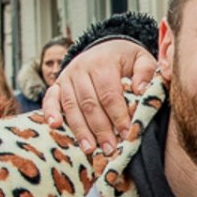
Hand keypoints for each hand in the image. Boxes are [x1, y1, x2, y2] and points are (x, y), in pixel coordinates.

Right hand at [43, 40, 160, 154]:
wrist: (105, 47)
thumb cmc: (126, 59)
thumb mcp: (141, 59)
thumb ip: (146, 72)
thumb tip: (141, 90)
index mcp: (103, 62)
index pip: (109, 94)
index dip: (118, 115)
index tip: (126, 133)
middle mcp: (81, 68)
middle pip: (89, 104)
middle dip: (100, 129)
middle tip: (110, 148)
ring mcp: (67, 76)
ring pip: (71, 106)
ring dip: (80, 129)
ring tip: (89, 149)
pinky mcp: (57, 84)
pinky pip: (50, 98)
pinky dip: (50, 112)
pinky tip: (54, 126)